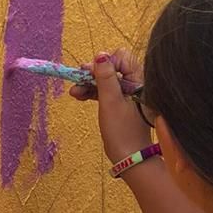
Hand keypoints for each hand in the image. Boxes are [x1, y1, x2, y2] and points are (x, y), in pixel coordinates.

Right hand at [70, 49, 151, 165]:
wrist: (129, 157)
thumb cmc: (122, 130)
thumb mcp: (110, 101)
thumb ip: (106, 77)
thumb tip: (100, 55)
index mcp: (139, 80)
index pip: (121, 58)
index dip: (104, 63)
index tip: (90, 73)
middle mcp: (135, 83)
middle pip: (112, 67)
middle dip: (93, 73)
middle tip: (78, 80)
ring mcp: (128, 94)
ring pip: (106, 80)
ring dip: (89, 83)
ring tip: (74, 92)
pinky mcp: (121, 103)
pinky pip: (105, 91)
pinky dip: (93, 92)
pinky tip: (79, 95)